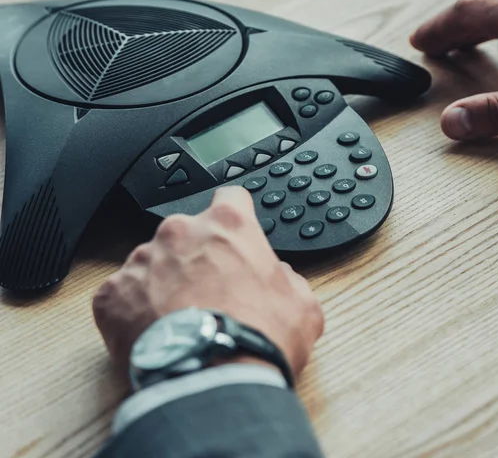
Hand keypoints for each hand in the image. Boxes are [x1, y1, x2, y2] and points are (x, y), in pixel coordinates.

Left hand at [92, 187, 323, 380]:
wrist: (213, 382)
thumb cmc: (258, 339)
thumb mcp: (302, 304)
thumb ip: (287, 277)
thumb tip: (278, 277)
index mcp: (227, 225)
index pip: (229, 199)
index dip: (233, 218)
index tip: (232, 233)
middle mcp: (181, 232)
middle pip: (187, 233)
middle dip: (195, 256)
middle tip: (209, 292)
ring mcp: (142, 260)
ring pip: (152, 262)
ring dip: (163, 282)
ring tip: (180, 319)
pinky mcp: (112, 294)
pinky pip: (122, 294)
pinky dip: (134, 310)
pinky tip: (154, 333)